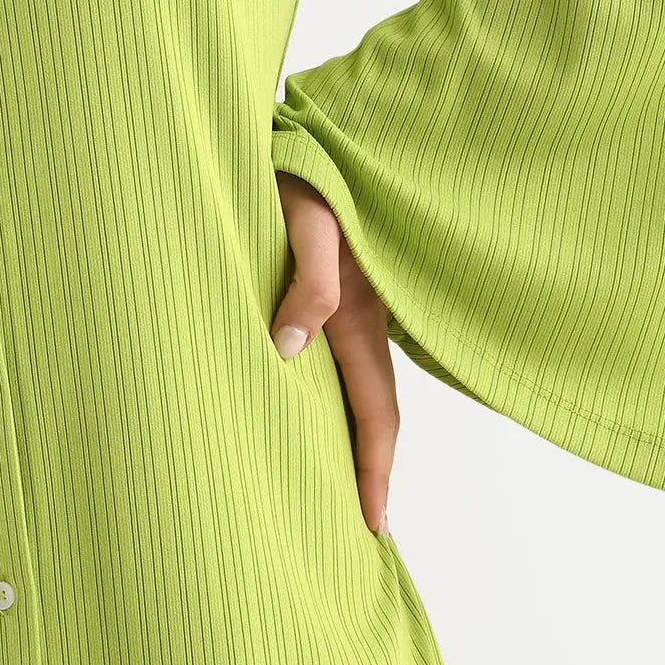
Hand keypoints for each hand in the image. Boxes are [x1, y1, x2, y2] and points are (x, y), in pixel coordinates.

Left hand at [272, 170, 398, 536]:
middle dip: (369, 471)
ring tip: (332, 486)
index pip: (376, 414)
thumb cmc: (299, 174)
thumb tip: (288, 351)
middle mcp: (364, 320)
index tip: (372, 527)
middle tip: (357, 530)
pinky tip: (305, 412)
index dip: (375, 472)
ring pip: (356, 389)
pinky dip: (333, 401)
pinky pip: (338, 362)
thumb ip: (307, 283)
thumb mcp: (304, 222)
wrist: (308, 135)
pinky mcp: (333, 291)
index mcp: (361, 315)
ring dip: (352, 438)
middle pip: (373, 412)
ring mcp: (352, 307)